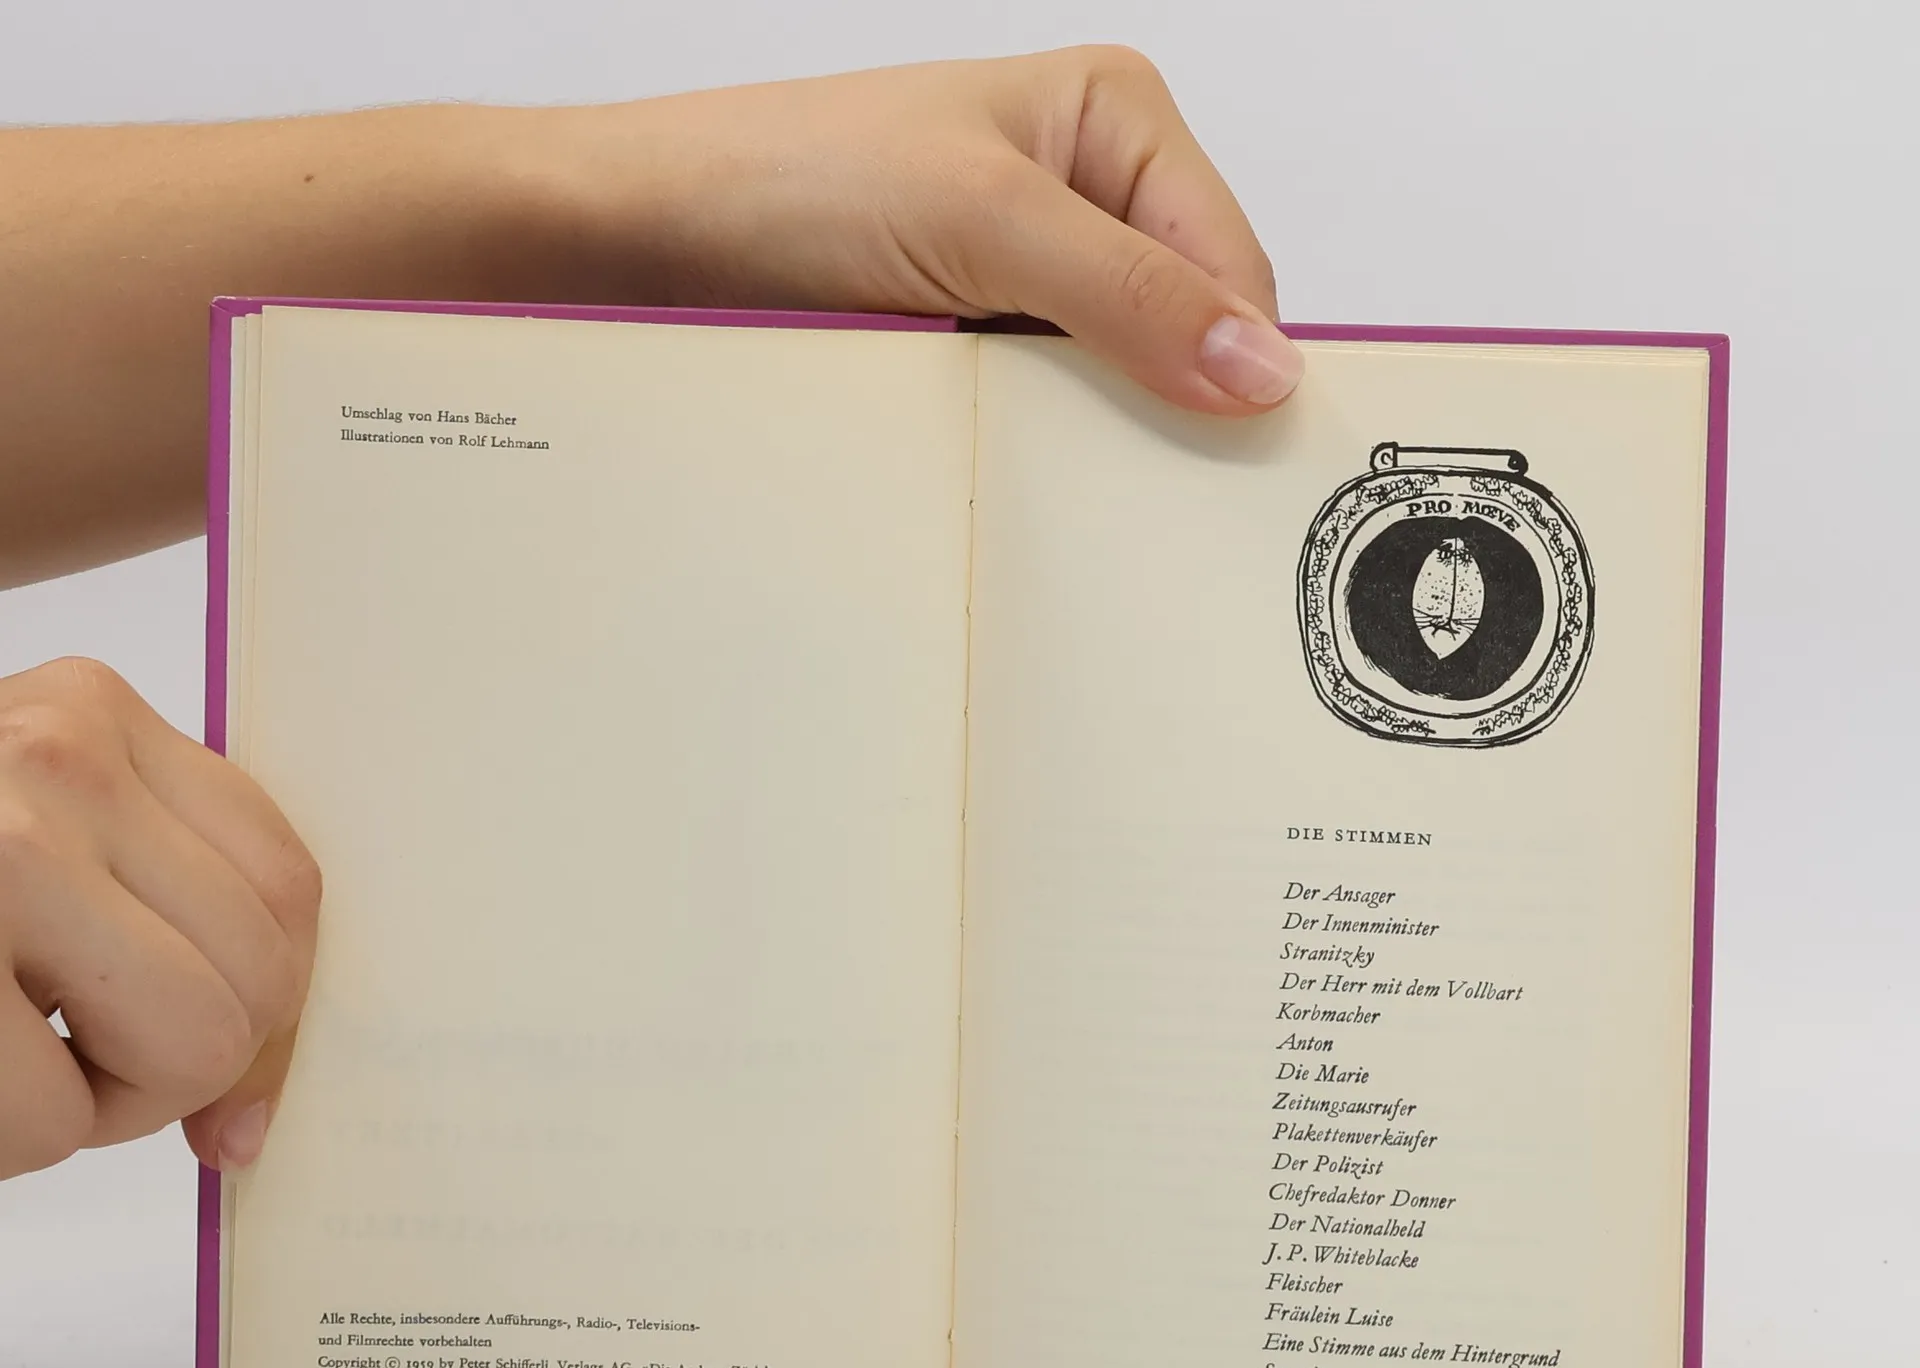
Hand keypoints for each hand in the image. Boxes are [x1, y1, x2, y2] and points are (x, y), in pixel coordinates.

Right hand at [0, 658, 318, 1178]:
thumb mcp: (25, 845)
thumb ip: (153, 909)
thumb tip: (252, 1123)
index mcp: (92, 714)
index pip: (290, 889)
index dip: (268, 1007)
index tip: (206, 1057)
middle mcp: (54, 758)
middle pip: (259, 979)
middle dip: (177, 1064)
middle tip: (66, 1056)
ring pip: (190, 1050)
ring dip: (104, 1105)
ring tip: (10, 1061)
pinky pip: (61, 1121)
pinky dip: (16, 1144)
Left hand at [531, 47, 1301, 414]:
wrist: (649, 238)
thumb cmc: (790, 182)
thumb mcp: (983, 222)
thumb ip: (1130, 292)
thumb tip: (1263, 368)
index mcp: (1116, 120)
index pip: (1235, 266)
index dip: (1243, 365)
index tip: (1243, 469)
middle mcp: (1084, 191)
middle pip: (1188, 330)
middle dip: (1174, 407)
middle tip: (1157, 499)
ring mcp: (1029, 273)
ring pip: (1120, 382)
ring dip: (1103, 439)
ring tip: (1076, 485)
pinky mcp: (976, 337)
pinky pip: (1050, 410)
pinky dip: (1046, 451)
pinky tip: (1025, 478)